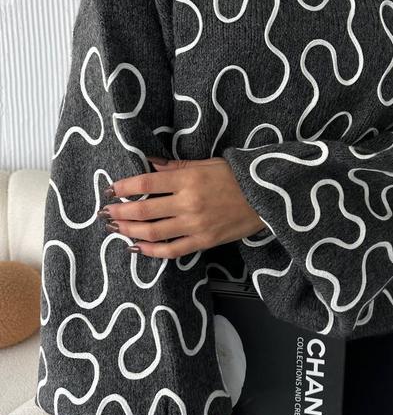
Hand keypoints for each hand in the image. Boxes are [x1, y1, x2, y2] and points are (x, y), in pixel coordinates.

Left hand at [97, 156, 265, 257]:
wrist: (265, 198)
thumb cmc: (236, 177)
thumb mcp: (206, 163)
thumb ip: (176, 167)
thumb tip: (149, 163)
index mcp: (189, 180)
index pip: (146, 184)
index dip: (124, 187)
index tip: (111, 190)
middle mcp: (188, 203)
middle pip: (143, 210)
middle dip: (120, 212)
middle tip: (106, 212)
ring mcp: (195, 225)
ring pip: (152, 232)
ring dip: (129, 231)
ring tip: (116, 228)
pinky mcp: (203, 241)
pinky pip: (171, 250)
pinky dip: (150, 251)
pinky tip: (137, 247)